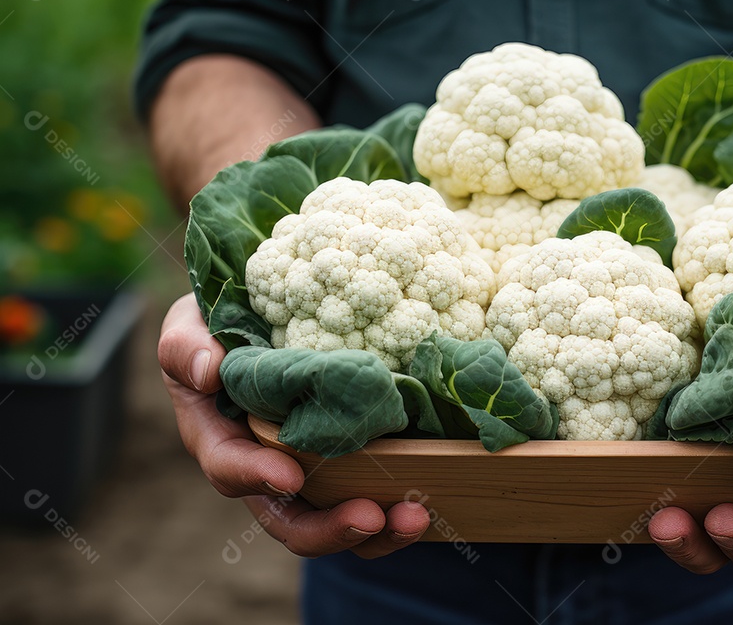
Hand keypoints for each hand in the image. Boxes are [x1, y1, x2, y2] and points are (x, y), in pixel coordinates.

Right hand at [158, 293, 429, 557]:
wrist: (269, 315)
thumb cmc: (221, 322)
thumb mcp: (190, 325)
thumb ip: (185, 346)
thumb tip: (208, 370)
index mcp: (220, 439)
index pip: (231, 469)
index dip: (256, 477)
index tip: (290, 477)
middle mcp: (266, 468)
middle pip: (289, 519)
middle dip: (329, 528)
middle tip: (371, 517)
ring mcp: (311, 471)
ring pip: (336, 520)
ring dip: (377, 531)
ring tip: (414, 518)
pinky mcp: (352, 464)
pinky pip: (372, 498)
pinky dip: (399, 508)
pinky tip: (432, 502)